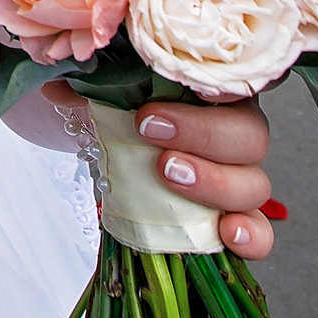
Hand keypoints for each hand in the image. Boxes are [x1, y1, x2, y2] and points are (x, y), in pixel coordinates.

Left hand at [1, 84, 273, 259]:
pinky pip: (260, 232)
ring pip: (255, 183)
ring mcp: (239, 177)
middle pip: (250, 136)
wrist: (114, 148)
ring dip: (216, 184)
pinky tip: (228, 235)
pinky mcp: (233, 219)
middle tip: (152, 140)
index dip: (203, 100)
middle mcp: (236, 132)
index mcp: (214, 90)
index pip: (232, 88)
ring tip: (168, 176)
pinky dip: (251, 236)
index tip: (148, 115)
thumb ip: (92, 81)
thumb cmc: (122, 113)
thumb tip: (57, 82)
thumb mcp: (106, 91)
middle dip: (203, 137)